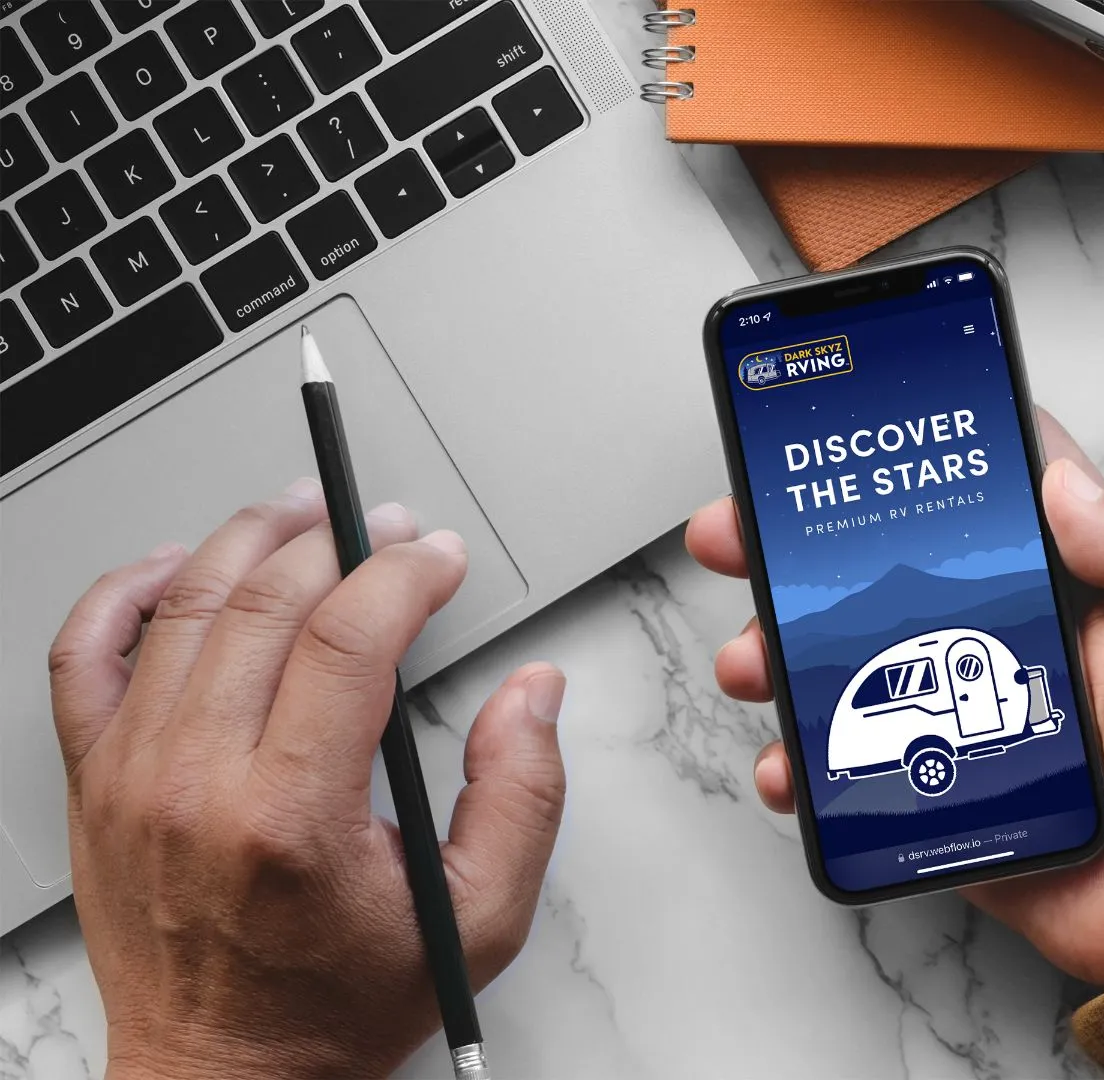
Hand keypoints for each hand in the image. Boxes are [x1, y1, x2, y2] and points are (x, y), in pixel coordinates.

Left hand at [49, 479, 566, 1078]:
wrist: (223, 1076)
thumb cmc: (338, 1004)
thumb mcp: (481, 920)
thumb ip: (525, 795)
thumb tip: (534, 694)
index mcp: (295, 817)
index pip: (350, 639)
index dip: (406, 575)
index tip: (437, 558)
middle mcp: (198, 784)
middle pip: (265, 602)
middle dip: (340, 540)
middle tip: (387, 526)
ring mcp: (133, 776)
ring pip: (182, 605)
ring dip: (249, 538)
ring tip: (301, 512)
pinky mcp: (96, 782)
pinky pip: (83, 655)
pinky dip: (126, 590)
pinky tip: (176, 567)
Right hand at [687, 410, 1103, 985]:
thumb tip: (1060, 484)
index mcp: (1069, 591)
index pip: (984, 502)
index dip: (915, 462)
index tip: (844, 439)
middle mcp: (1000, 640)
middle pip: (884, 576)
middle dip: (799, 551)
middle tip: (736, 535)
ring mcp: (956, 714)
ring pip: (846, 663)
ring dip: (778, 651)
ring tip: (747, 660)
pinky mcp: (930, 784)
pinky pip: (848, 762)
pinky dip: (802, 761)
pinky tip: (785, 764)